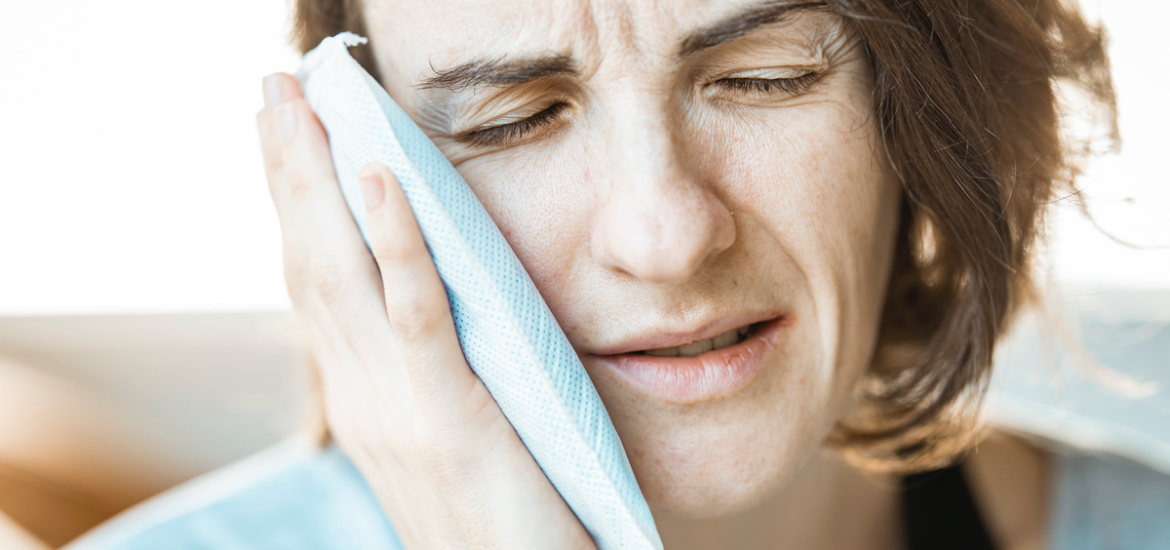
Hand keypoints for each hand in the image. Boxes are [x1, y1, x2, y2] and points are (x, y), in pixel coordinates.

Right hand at [256, 72, 595, 549]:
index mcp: (364, 403)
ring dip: (317, 181)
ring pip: (342, 274)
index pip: (315, 287)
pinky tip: (378, 175)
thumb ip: (430, 382)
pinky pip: (413, 314)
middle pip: (309, 263)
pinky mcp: (448, 421)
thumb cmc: (501, 527)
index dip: (295, 206)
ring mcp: (396, 411)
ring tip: (300, 105)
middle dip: (288, 170)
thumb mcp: (449, 444)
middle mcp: (362, 402)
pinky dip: (392, 238)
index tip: (284, 135)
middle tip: (271, 87)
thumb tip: (429, 315)